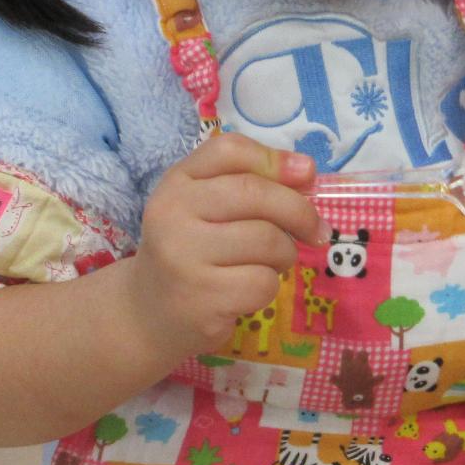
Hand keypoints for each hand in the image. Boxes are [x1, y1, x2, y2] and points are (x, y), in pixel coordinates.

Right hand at [128, 134, 325, 358]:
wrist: (149, 313)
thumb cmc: (191, 251)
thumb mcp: (206, 207)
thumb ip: (250, 181)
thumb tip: (307, 171)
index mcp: (176, 183)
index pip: (230, 151)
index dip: (276, 160)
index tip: (307, 175)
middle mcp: (172, 214)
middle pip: (255, 194)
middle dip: (299, 211)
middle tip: (316, 230)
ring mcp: (183, 257)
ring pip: (267, 240)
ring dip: (285, 254)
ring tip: (270, 263)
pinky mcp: (201, 298)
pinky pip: (262, 282)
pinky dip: (269, 287)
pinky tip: (248, 289)